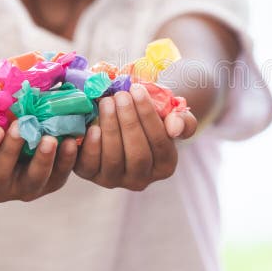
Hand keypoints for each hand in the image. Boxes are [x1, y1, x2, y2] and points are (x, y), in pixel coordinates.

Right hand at [0, 122, 77, 201]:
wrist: (24, 133)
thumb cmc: (2, 122)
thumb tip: (1, 88)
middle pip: (0, 176)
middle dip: (10, 151)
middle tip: (20, 127)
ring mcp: (24, 189)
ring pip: (33, 180)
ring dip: (42, 159)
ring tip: (50, 139)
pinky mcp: (50, 184)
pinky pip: (59, 176)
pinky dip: (66, 160)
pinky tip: (71, 142)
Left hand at [73, 84, 196, 190]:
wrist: (121, 122)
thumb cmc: (149, 117)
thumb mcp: (170, 115)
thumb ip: (181, 120)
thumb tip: (174, 129)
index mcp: (165, 166)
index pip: (160, 144)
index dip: (149, 116)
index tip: (138, 90)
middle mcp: (141, 179)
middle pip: (138, 155)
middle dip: (129, 121)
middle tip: (121, 95)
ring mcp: (115, 180)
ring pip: (114, 160)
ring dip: (110, 127)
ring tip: (107, 101)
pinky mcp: (91, 175)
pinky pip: (90, 166)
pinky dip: (92, 146)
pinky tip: (93, 126)